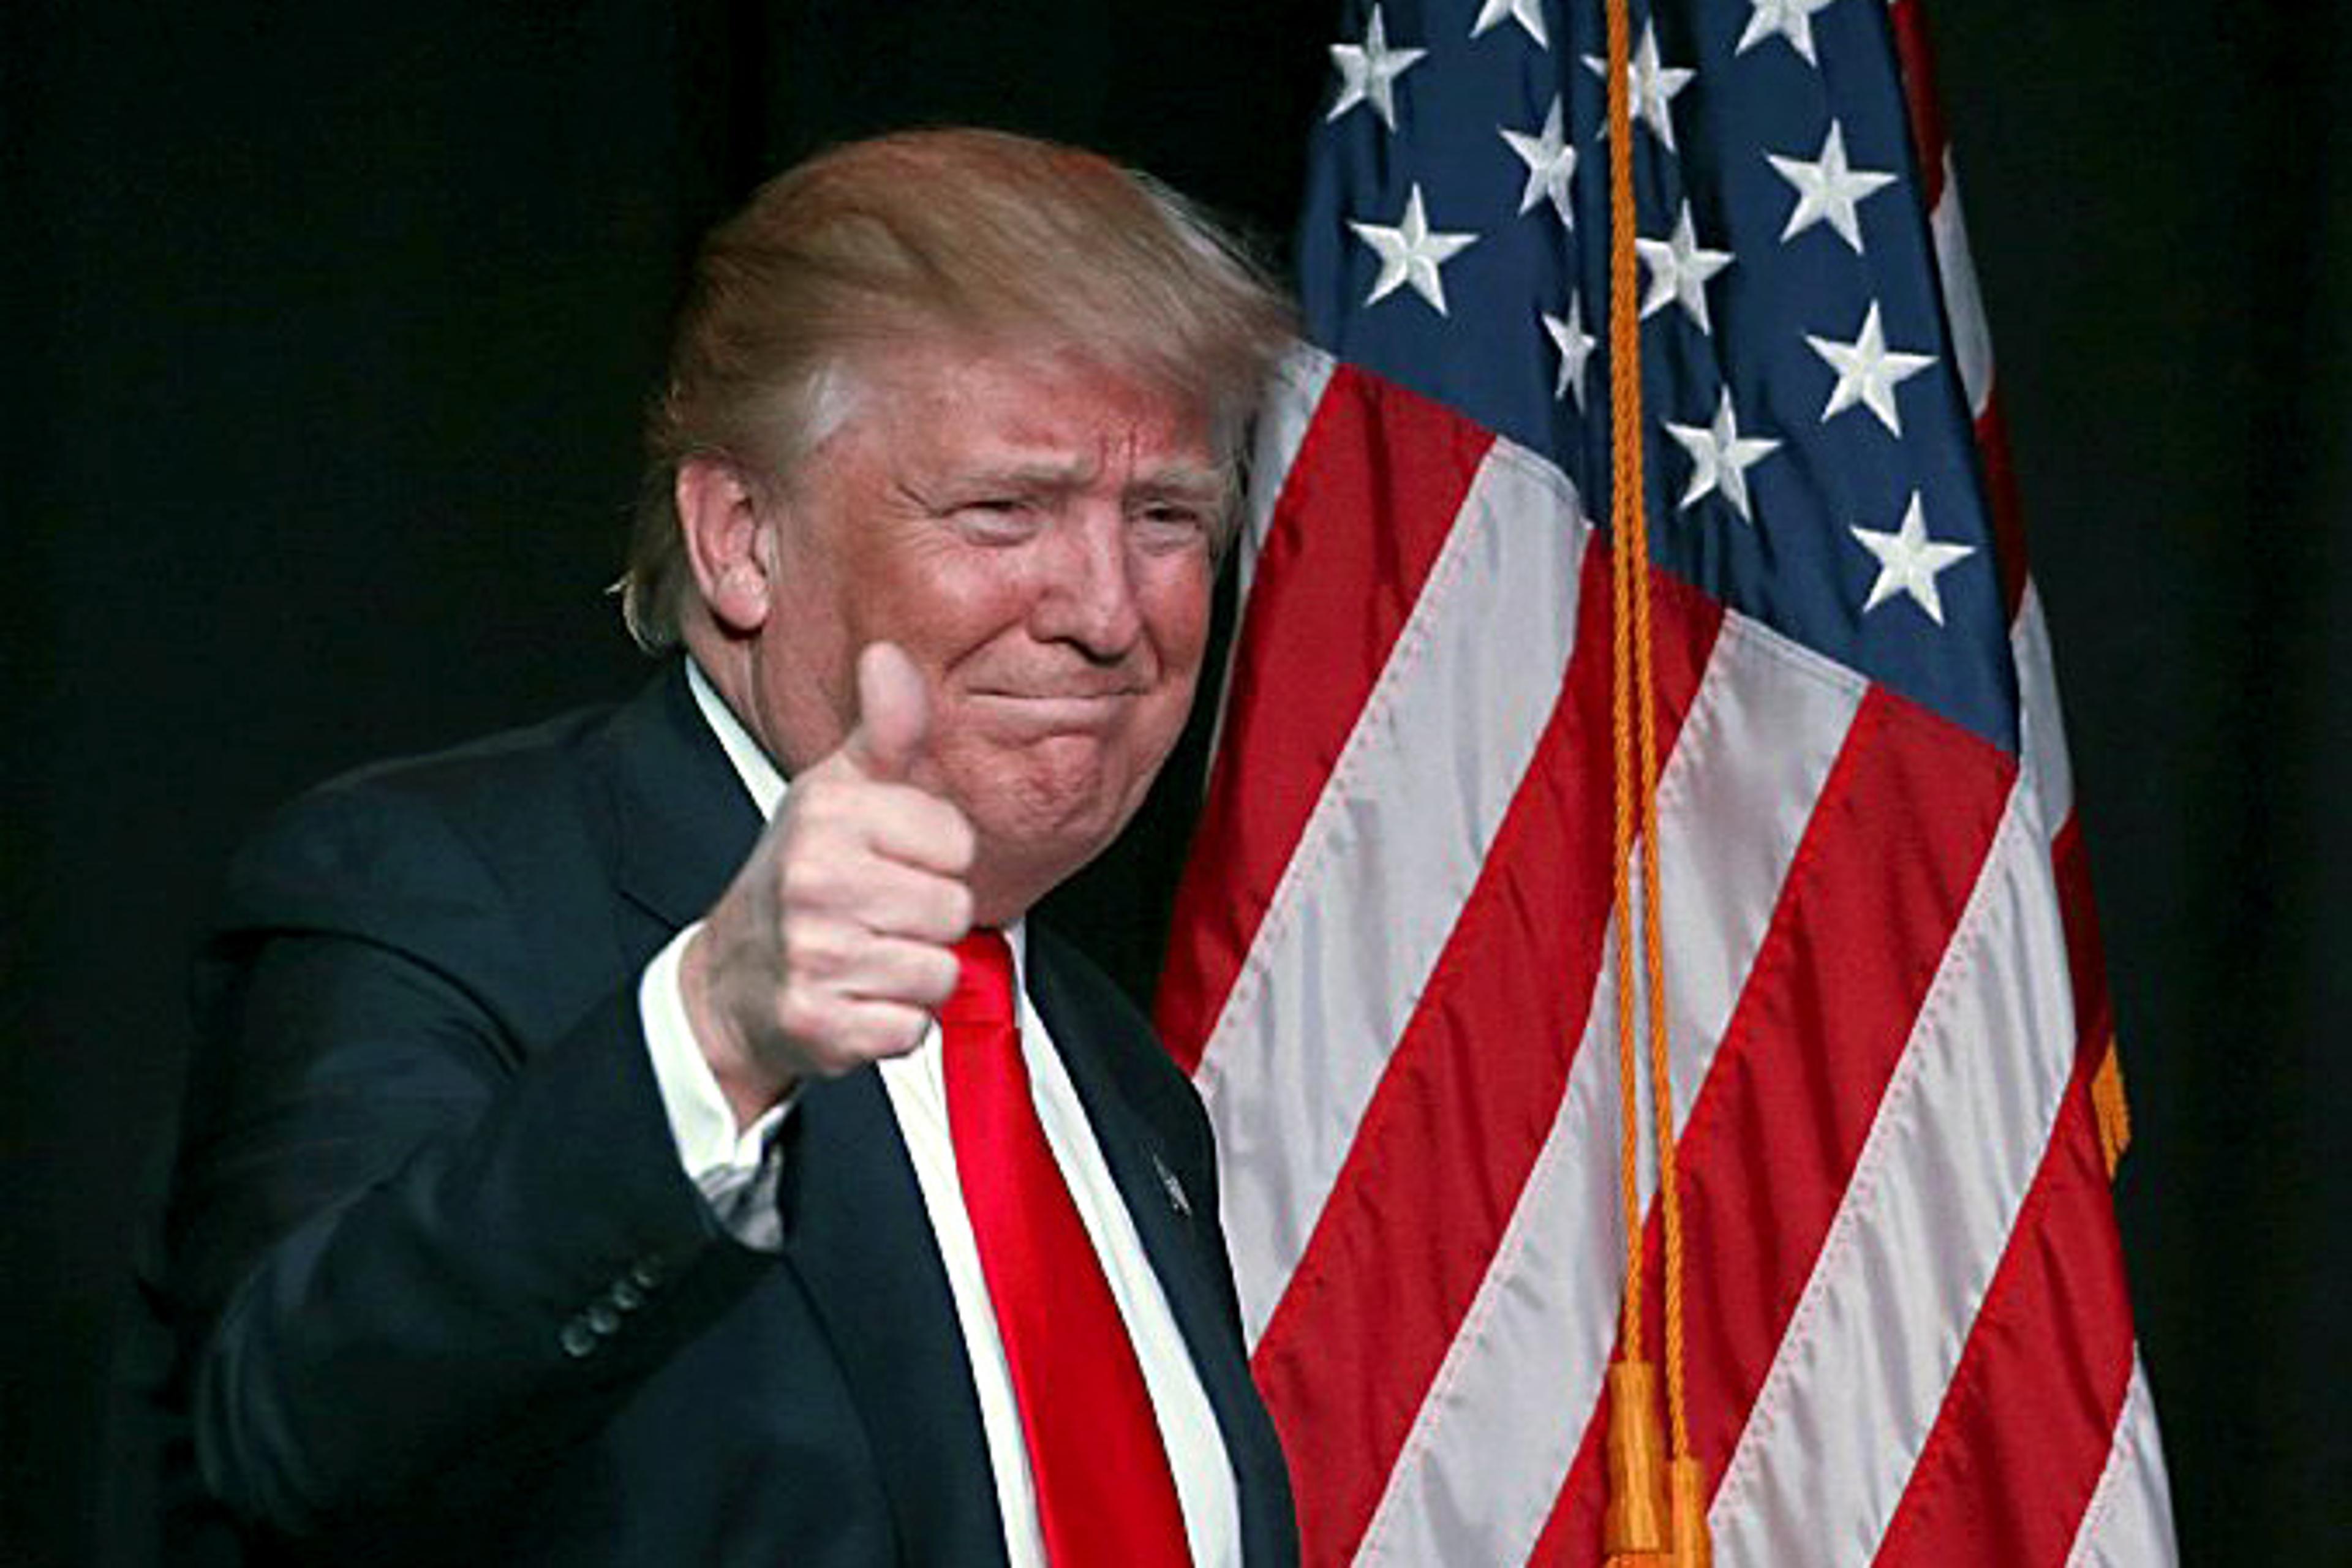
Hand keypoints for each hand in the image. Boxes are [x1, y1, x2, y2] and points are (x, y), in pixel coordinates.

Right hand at [681, 642, 975, 1125]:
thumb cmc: (806, 875)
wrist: (733, 979)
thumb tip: (892, 655)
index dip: (936, 857)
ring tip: (866, 955)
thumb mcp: (839, 792)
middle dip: (927, 919)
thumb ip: (885, 730)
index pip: (956, 841)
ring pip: (939, 971)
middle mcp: (814, 879)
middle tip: (877, 915)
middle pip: (954, 909)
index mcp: (828, 813)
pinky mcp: (819, 1023)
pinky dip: (893, 1024)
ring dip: (912, 973)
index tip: (893, 860)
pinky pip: (912, 1028)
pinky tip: (856, 999)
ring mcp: (813, 954)